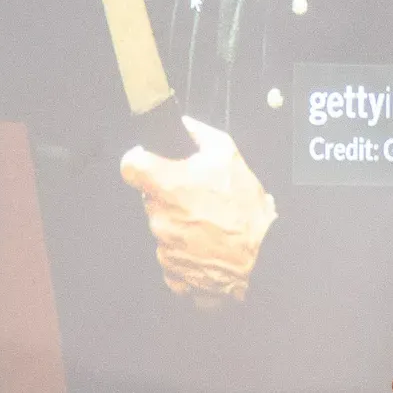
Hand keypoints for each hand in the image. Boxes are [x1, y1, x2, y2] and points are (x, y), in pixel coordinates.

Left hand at [119, 118, 276, 305]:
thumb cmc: (245, 209)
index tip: (150, 162)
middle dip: (169, 194)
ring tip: (207, 221)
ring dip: (178, 221)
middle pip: (149, 197)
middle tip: (197, 196)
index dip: (139, 160)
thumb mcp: (228, 155)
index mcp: (167, 185)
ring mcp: (163, 244)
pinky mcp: (171, 268)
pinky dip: (185, 248)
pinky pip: (170, 253)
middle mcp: (159, 216)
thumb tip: (183, 125)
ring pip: (162, 225)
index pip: (130, 166)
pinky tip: (205, 243)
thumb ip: (199, 134)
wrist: (262, 256)